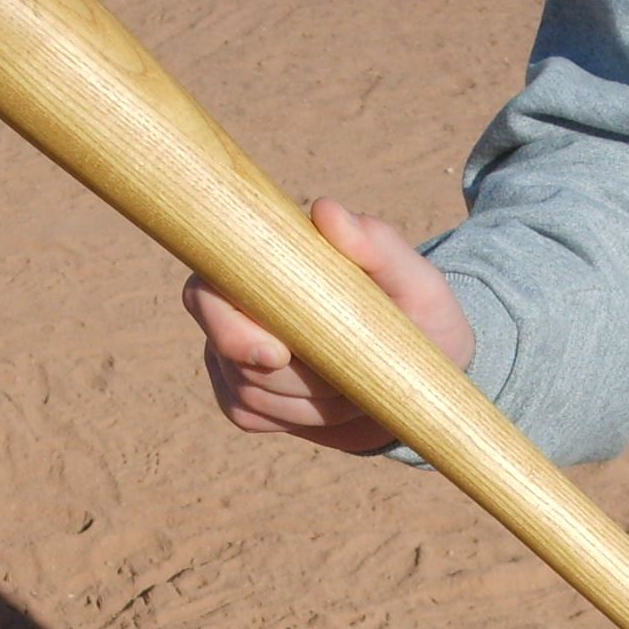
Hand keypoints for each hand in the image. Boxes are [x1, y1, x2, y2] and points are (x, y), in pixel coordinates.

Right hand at [183, 198, 475, 452]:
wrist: (421, 377)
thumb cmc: (419, 319)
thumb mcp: (415, 283)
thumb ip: (377, 243)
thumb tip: (325, 210)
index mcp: (264, 266)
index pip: (207, 293)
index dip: (230, 328)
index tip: (277, 354)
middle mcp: (235, 307)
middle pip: (227, 354)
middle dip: (288, 378)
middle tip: (342, 382)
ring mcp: (236, 354)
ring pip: (245, 391)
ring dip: (304, 401)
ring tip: (353, 384)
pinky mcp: (248, 396)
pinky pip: (250, 416)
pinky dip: (294, 418)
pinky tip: (332, 404)